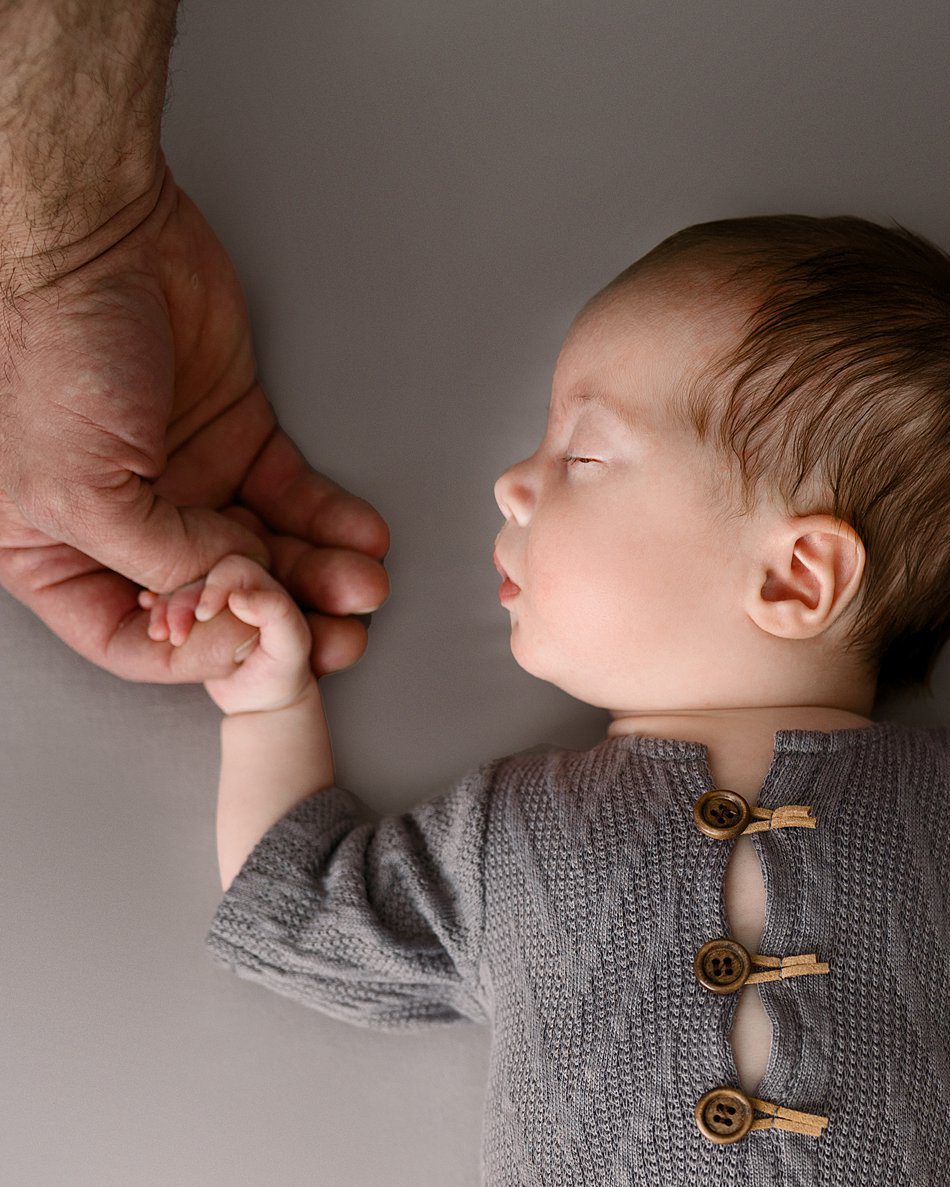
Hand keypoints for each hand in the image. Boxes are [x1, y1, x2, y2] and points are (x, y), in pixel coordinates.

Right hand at [0, 158, 388, 684]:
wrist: (93, 236)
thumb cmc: (53, 352)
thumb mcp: (81, 489)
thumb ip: (159, 560)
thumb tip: (234, 594)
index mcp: (56, 550)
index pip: (130, 641)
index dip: (196, 656)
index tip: (251, 649)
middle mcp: (124, 526)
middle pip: (215, 605)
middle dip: (281, 624)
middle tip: (336, 639)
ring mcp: (186, 481)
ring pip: (265, 554)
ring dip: (319, 578)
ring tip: (364, 589)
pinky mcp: (236, 436)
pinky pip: (294, 498)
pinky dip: (333, 523)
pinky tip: (364, 541)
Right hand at [141, 554, 313, 714]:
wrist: (260, 699)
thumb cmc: (280, 673)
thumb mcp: (291, 647)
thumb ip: (276, 615)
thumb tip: (238, 597)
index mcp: (261, 586)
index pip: (232, 568)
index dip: (215, 587)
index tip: (203, 615)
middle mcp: (233, 587)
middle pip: (199, 577)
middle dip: (181, 601)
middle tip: (174, 635)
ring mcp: (210, 601)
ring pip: (178, 590)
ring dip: (163, 609)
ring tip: (157, 635)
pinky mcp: (190, 616)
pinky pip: (166, 601)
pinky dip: (154, 609)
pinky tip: (150, 621)